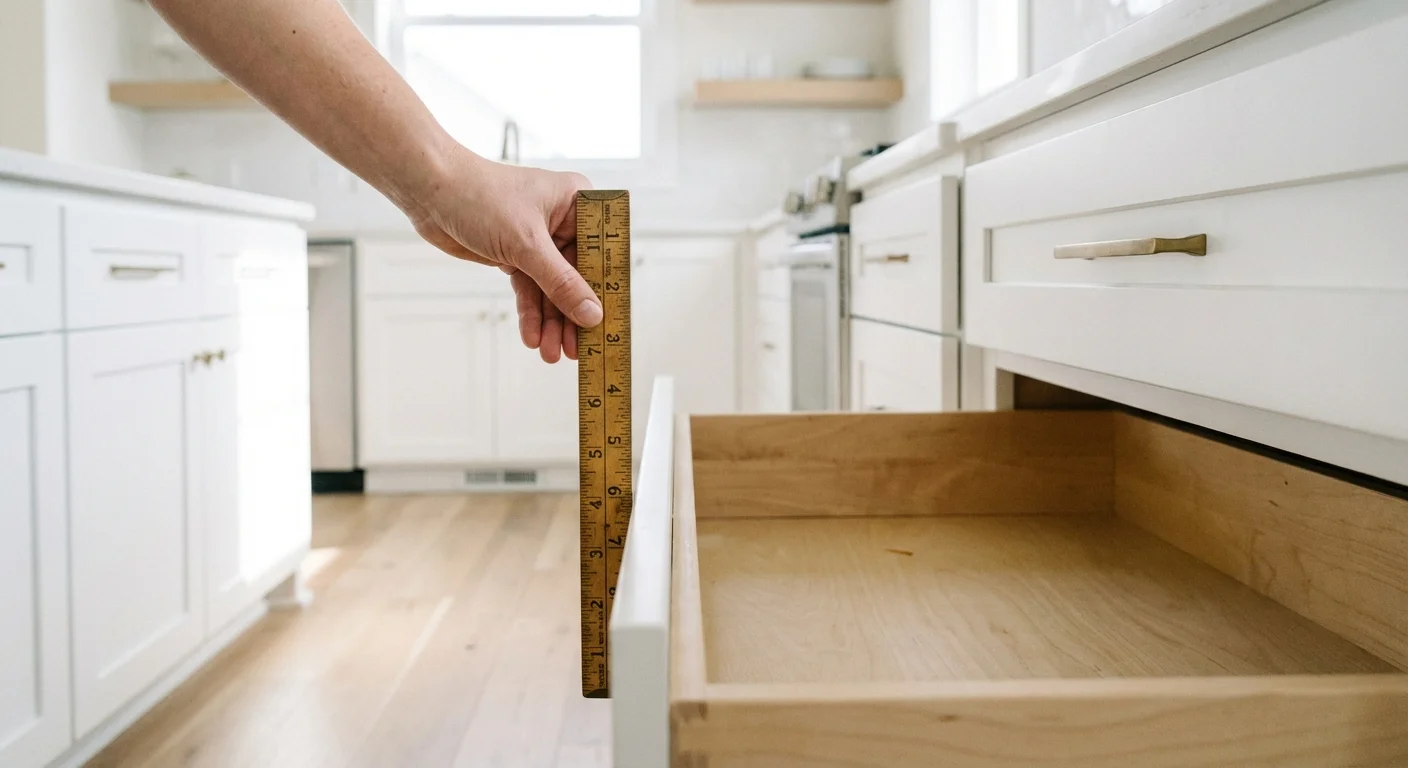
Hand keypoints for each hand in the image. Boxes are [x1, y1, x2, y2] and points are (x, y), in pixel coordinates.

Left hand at [403, 147, 600, 363]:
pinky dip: (530, 313)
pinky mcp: (516, 254)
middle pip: (577, 277)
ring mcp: (539, 240)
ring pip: (552, 289)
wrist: (430, 191)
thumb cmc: (480, 197)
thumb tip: (593, 315)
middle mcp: (563, 221)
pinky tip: (531, 337)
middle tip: (575, 350)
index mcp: (578, 204)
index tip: (606, 327)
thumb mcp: (527, 244)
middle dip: (572, 315)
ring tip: (549, 353)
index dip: (604, 292)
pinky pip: (530, 289)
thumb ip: (562, 283)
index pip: (602, 255)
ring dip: (550, 322)